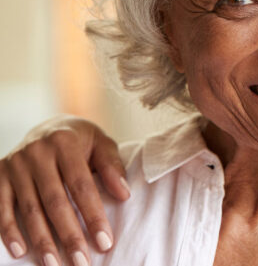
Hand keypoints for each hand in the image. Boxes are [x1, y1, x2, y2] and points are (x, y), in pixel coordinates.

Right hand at [0, 114, 128, 264]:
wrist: (48, 126)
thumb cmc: (81, 141)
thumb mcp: (101, 143)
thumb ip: (112, 166)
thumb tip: (123, 194)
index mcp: (65, 142)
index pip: (82, 186)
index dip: (93, 216)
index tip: (105, 242)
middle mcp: (37, 152)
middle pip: (55, 201)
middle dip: (69, 234)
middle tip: (81, 262)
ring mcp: (15, 164)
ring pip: (30, 209)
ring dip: (42, 240)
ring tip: (54, 264)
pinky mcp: (0, 175)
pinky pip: (2, 207)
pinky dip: (9, 231)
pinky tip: (21, 251)